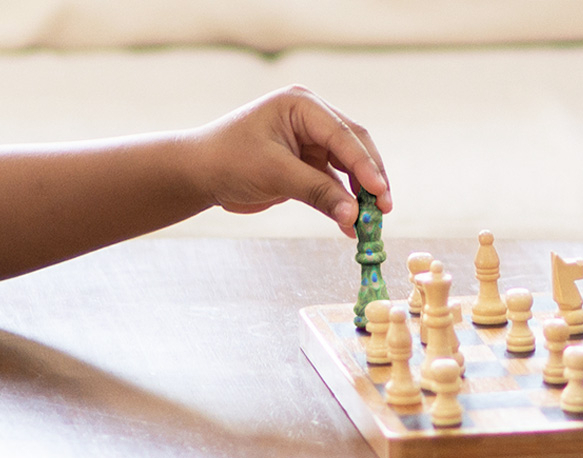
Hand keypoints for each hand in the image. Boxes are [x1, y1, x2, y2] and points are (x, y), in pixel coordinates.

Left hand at [187, 85, 391, 236]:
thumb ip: (317, 192)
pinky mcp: (308, 165)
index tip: (379, 193)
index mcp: (302, 105)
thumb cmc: (227, 161)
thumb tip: (354, 217)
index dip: (365, 165)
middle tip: (384, 208)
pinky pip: (333, 184)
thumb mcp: (274, 174)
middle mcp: (311, 119)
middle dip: (370, 179)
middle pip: (354, 147)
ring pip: (348, 168)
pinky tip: (351, 226)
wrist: (198, 174)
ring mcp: (311, 142)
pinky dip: (343, 204)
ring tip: (371, 221)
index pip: (343, 134)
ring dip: (360, 194)